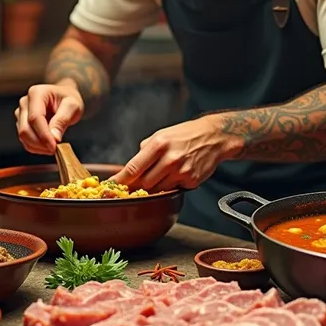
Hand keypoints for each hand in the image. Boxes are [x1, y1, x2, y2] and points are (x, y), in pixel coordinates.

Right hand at [15, 83, 84, 154]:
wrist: (65, 96)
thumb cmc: (68, 98)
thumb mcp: (72, 106)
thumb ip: (62, 120)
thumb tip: (54, 137)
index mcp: (36, 93)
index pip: (35, 118)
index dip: (44, 135)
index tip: (54, 146)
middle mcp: (25, 102)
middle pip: (25, 129)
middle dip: (40, 143)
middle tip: (56, 148)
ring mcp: (21, 113)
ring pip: (23, 137)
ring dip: (38, 147)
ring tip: (54, 146)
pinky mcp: (21, 123)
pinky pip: (25, 140)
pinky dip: (36, 147)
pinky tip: (48, 145)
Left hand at [110, 116, 233, 191]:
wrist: (214, 137)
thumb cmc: (185, 134)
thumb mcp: (161, 135)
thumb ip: (145, 151)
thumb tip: (131, 168)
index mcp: (159, 144)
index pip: (133, 168)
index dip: (120, 180)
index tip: (111, 185)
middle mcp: (170, 159)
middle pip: (143, 184)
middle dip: (136, 185)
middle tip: (132, 184)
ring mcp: (181, 172)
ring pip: (157, 190)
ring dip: (153, 186)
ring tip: (159, 174)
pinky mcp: (191, 181)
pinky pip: (172, 190)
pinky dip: (169, 186)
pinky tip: (175, 174)